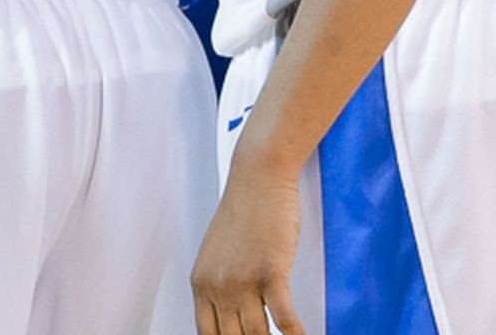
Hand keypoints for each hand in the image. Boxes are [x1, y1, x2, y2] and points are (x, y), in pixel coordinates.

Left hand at [192, 157, 306, 334]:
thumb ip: (219, 283)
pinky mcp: (271, 272)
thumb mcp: (217, 253)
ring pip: (257, 334)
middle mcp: (217, 286)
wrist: (259, 176)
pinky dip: (294, 334)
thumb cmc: (244, 209)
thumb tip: (231, 313)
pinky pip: (283, 318)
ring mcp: (243, 281)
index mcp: (201, 283)